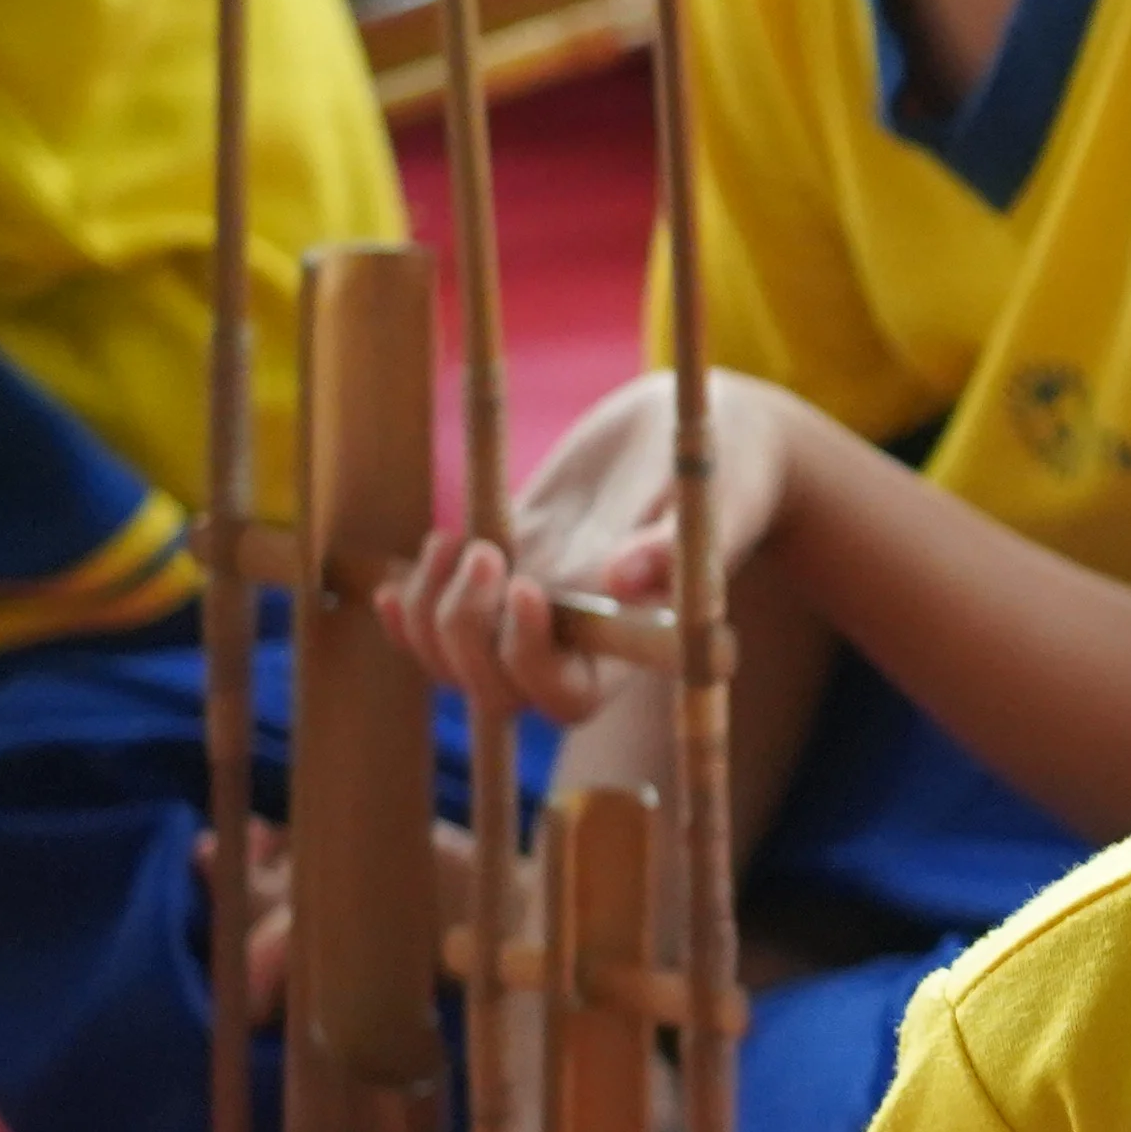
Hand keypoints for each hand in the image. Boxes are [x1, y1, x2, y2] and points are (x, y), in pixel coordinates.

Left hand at [381, 368, 829, 723]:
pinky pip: (435, 626)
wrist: (709, 434)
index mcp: (638, 645)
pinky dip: (406, 612)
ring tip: (450, 540)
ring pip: (451, 661)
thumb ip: (673, 542)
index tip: (525, 584)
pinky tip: (398, 580)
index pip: (566, 698)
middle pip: (494, 688)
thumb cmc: (732, 468)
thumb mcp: (713, 495)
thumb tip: (623, 578)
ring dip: (428, 610)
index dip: (528, 657)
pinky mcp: (503, 574)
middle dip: (465, 626)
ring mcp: (535, 612)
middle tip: (480, 549)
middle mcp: (582, 642)